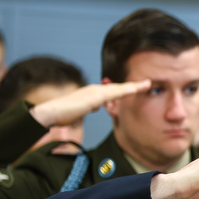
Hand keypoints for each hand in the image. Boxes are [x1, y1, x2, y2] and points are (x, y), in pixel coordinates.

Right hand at [29, 80, 151, 127]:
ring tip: (147, 84)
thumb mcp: (81, 110)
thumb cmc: (63, 115)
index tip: (138, 89)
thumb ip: (90, 107)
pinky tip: (135, 89)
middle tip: (148, 83)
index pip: (113, 91)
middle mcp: (95, 90)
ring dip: (133, 86)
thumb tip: (97, 106)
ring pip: (118, 89)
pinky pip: (113, 93)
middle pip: (118, 88)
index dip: (126, 90)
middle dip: (133, 86)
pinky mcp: (94, 97)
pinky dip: (125, 91)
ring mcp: (95, 92)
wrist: (50, 113)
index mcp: (93, 93)